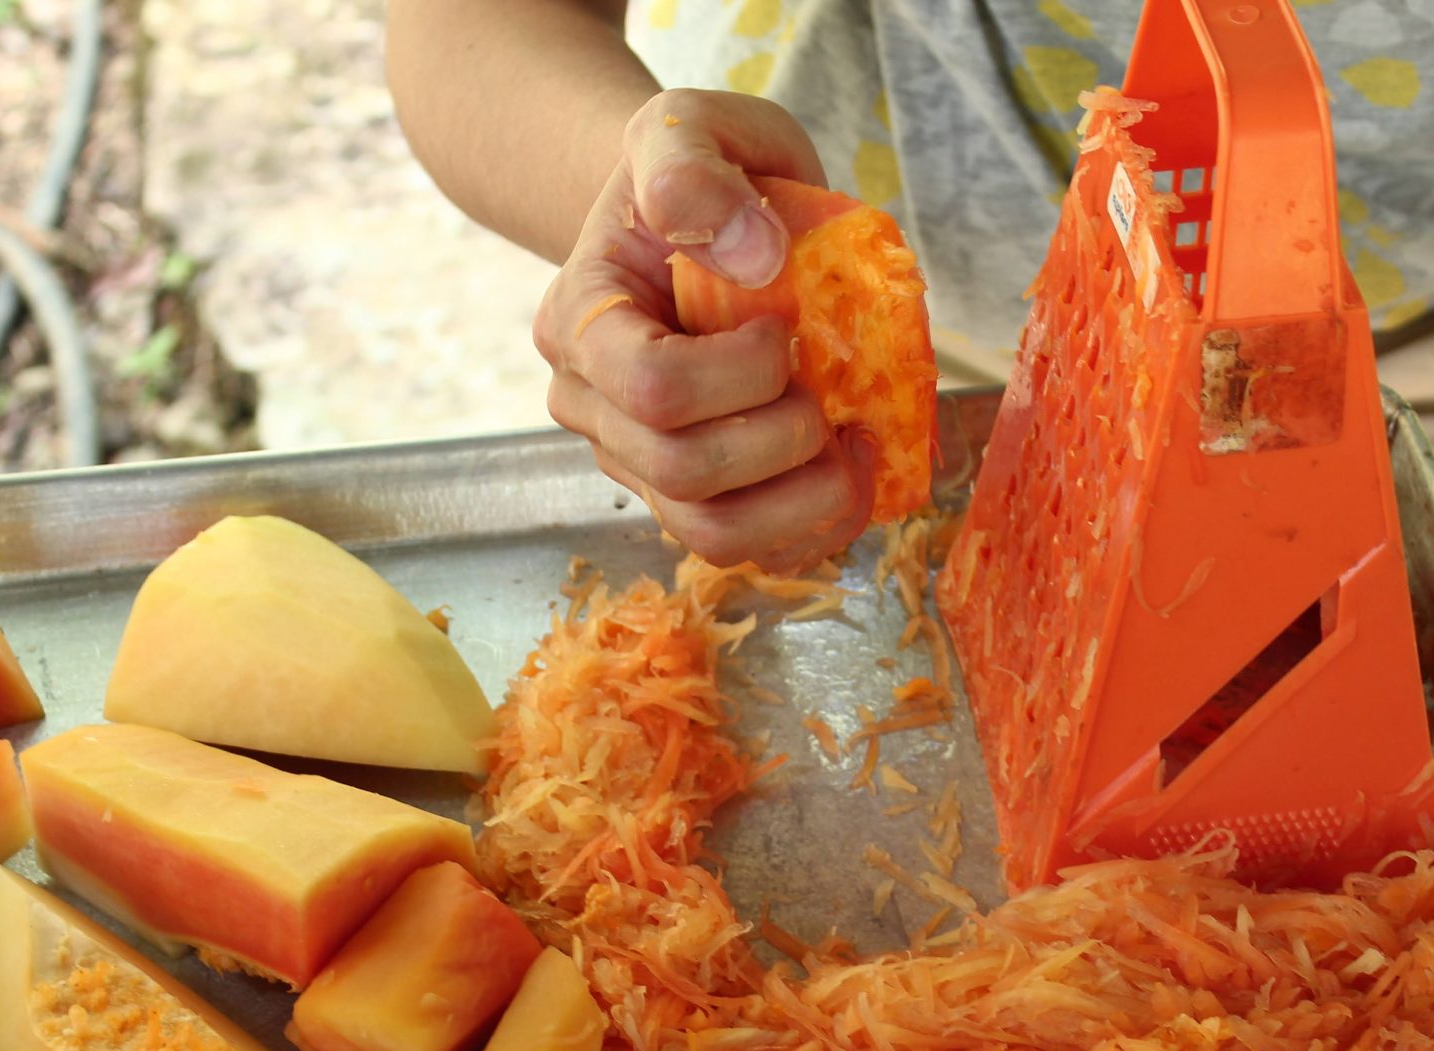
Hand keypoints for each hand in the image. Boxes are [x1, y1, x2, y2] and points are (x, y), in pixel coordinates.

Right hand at [533, 88, 877, 570]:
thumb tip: (751, 255)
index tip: (785, 332)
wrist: (690, 213)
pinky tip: (849, 478)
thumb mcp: (685, 124)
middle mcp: (590, 404)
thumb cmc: (694, 172)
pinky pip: (741, 543)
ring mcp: (634, 458)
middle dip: (781, 441)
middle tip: (828, 391)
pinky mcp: (685, 491)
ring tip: (853, 452)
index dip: (738, 376)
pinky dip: (808, 527)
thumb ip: (694, 166)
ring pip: (709, 532)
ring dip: (802, 506)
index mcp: (580, 320)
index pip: (650, 386)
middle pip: (679, 471)